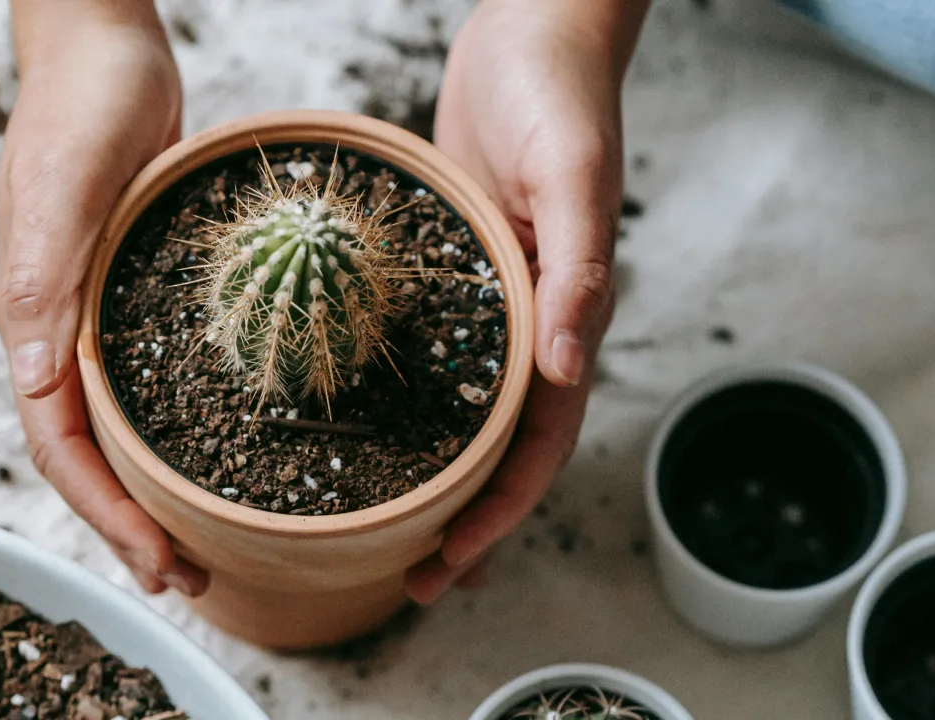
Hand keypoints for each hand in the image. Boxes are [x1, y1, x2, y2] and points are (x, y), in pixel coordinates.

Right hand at [0, 2, 207, 596]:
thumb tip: (35, 381)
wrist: (106, 50)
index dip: (105, 514)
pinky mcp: (133, 295)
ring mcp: (96, 315)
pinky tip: (213, 449)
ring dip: (153, 490)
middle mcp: (59, 331)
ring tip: (202, 540)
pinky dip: (174, 430)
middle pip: (88, 454)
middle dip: (130, 524)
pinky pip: (146, 381)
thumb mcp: (62, 184)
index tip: (158, 562)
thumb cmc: (81, 105)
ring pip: (117, 426)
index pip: (59, 446)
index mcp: (33, 321)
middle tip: (189, 577)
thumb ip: (40, 276)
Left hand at [405, 0, 648, 602]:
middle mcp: (526, 321)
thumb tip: (566, 366)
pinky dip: (402, 400)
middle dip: (462, 518)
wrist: (531, 33)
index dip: (499, 511)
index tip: (451, 563)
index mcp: (563, 314)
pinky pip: (427, 351)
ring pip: (461, 411)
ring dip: (431, 473)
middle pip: (498, 445)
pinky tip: (357, 423)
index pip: (538, 441)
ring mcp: (486, 301)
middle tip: (412, 579)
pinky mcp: (451, 270)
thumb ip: (577, 270)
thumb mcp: (570, 175)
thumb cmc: (558, 94)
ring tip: (383, 527)